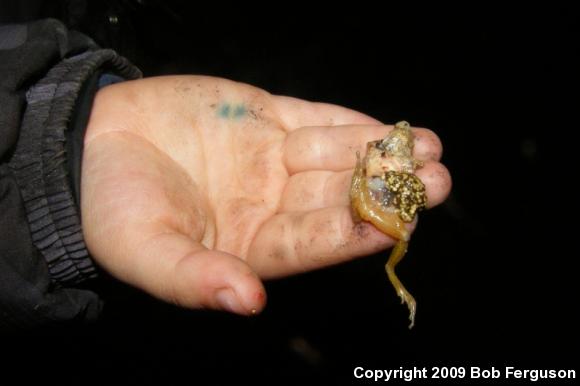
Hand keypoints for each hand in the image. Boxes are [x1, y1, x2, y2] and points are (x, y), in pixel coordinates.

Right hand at [81, 76, 450, 314]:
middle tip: (437, 182)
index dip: (353, 232)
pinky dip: (350, 123)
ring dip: (379, 154)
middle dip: (386, 192)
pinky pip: (315, 120)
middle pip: (338, 200)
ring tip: (428, 150)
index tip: (397, 221)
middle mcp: (272, 205)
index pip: (312, 243)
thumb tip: (247, 301)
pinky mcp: (266, 118)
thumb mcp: (144, 251)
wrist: (88, 145)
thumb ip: (194, 279)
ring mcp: (272, 160)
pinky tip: (386, 127)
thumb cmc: (109, 207)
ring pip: (336, 158)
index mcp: (252, 245)